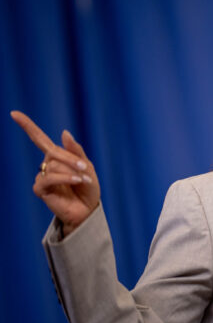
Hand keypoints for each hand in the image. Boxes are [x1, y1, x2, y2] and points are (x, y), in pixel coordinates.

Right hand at [12, 111, 100, 236]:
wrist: (88, 209)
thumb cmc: (88, 188)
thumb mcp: (87, 166)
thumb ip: (76, 151)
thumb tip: (63, 132)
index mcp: (57, 156)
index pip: (40, 139)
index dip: (27, 126)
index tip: (13, 113)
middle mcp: (47, 164)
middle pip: (54, 152)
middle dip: (71, 159)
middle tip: (84, 168)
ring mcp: (42, 176)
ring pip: (54, 165)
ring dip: (71, 171)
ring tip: (83, 180)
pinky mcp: (40, 189)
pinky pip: (49, 178)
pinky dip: (65, 178)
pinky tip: (76, 181)